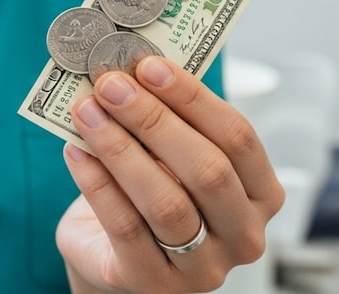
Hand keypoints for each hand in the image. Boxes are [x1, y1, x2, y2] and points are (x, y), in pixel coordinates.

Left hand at [56, 57, 284, 292]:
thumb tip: (129, 70)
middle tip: (111, 85)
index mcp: (262, 194)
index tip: (149, 66)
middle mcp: (244, 235)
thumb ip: (164, 120)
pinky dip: (97, 183)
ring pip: (166, 202)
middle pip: (207, 170)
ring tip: (87, 112)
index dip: (194, 98)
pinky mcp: (156, 285)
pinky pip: (125, 228)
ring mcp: (204, 268)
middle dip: (153, 119)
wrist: (112, 256)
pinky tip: (76, 151)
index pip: (239, 138)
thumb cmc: (149, 193)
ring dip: (120, 148)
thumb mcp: (168, 156)